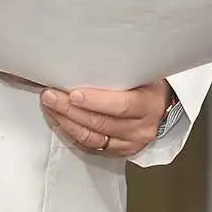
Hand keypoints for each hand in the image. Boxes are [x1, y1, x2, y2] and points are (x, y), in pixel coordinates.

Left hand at [40, 79, 171, 157]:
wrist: (161, 106)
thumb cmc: (148, 85)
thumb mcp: (143, 73)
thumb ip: (120, 70)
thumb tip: (85, 57)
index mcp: (149, 104)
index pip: (122, 105)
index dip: (96, 101)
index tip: (73, 93)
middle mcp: (141, 128)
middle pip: (100, 122)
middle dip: (70, 109)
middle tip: (51, 95)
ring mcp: (129, 143)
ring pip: (92, 137)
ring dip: (66, 121)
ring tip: (50, 106)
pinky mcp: (118, 153)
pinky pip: (90, 147)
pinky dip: (72, 133)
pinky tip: (59, 121)